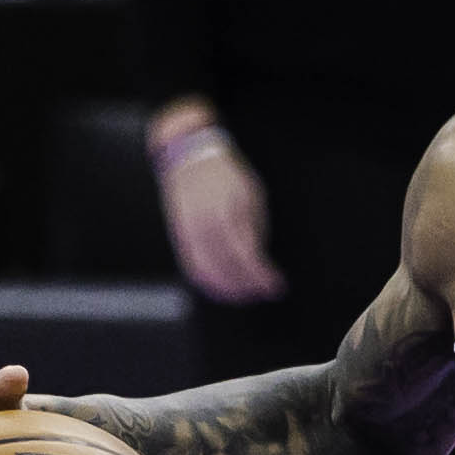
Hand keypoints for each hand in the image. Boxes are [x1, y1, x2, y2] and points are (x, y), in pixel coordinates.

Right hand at [156, 128, 283, 301]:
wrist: (189, 158)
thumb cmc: (224, 175)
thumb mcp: (251, 195)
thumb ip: (255, 229)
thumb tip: (260, 262)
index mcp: (226, 212)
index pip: (246, 254)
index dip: (262, 275)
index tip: (275, 285)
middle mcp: (204, 224)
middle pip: (227, 267)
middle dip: (248, 286)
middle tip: (263, 292)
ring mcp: (188, 231)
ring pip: (207, 272)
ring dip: (228, 289)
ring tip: (246, 295)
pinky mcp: (179, 236)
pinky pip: (191, 266)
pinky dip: (206, 283)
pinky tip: (221, 288)